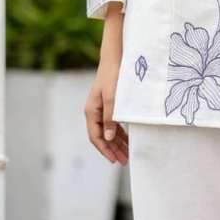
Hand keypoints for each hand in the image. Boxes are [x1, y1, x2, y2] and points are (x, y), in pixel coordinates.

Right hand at [85, 36, 128, 164]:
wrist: (115, 58)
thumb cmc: (114, 76)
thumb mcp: (113, 98)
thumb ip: (110, 118)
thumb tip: (107, 138)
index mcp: (92, 111)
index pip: (96, 137)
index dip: (105, 150)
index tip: (115, 160)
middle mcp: (94, 112)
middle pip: (103, 136)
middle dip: (113, 150)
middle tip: (125, 161)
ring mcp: (101, 109)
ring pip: (108, 131)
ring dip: (117, 143)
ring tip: (128, 154)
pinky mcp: (109, 105)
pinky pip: (113, 124)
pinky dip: (119, 133)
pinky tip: (127, 139)